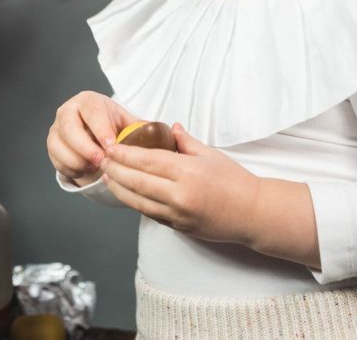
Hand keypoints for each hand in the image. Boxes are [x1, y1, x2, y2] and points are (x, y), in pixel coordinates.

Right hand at [47, 91, 139, 186]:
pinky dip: (72, 169)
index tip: (111, 146)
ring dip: (77, 161)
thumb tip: (159, 134)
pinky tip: (86, 170)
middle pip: (69, 128)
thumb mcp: (127, 122)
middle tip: (102, 162)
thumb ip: (141, 128)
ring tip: (95, 167)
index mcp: (88, 101)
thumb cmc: (112, 125)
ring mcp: (56, 128)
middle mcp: (68, 111)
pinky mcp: (52, 145)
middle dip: (85, 148)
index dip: (101, 129)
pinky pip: (57, 161)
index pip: (91, 112)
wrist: (95, 131)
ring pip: (58, 146)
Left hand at [100, 123, 262, 243]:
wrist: (253, 214)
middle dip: (115, 170)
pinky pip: (149, 213)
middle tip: (102, 160)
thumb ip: (186, 142)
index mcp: (188, 172)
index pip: (147, 161)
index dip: (125, 154)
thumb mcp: (211, 154)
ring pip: (138, 201)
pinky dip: (134, 202)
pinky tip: (125, 193)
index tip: (111, 147)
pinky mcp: (177, 227)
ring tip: (107, 177)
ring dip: (118, 188)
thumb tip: (170, 128)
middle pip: (137, 181)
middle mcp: (180, 194)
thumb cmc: (236, 181)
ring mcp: (177, 214)